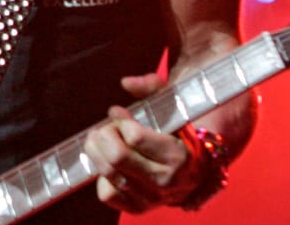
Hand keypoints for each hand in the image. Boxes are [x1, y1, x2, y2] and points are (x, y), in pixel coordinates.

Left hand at [82, 73, 196, 212]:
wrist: (193, 170)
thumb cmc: (178, 133)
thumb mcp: (172, 107)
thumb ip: (152, 88)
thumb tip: (126, 82)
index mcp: (179, 156)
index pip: (134, 137)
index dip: (120, 121)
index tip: (118, 114)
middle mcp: (167, 181)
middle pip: (117, 156)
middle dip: (103, 136)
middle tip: (104, 128)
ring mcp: (152, 198)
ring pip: (109, 173)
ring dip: (96, 152)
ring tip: (98, 140)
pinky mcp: (139, 208)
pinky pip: (108, 194)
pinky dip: (101, 177)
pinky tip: (108, 165)